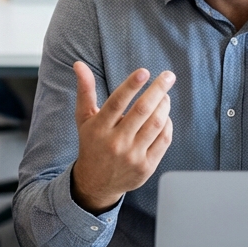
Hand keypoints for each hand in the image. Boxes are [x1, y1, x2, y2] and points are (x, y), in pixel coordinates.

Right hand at [70, 62, 173, 213]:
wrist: (96, 183)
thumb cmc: (92, 143)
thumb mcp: (84, 118)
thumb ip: (85, 91)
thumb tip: (79, 64)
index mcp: (99, 128)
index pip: (116, 103)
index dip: (131, 86)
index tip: (145, 72)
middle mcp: (115, 142)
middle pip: (142, 111)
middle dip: (158, 90)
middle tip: (168, 76)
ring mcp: (132, 156)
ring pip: (156, 124)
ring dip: (164, 106)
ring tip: (165, 95)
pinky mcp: (146, 166)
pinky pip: (163, 140)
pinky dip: (167, 124)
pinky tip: (164, 116)